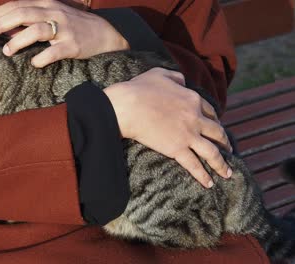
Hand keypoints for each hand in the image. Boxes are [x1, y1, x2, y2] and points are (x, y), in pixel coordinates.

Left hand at [0, 0, 128, 66]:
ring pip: (36, 30)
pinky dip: (41, 58)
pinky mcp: (73, 45)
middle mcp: (54, 13)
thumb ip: (31, 18)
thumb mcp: (53, 15)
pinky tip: (33, 63)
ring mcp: (64, 29)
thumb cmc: (74, 26)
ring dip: (18, 41)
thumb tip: (5, 26)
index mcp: (47, 4)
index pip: (16, 5)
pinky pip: (54, 52)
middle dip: (0, 24)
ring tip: (6, 51)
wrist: (105, 33)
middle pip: (22, 14)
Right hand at [104, 68, 232, 187]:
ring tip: (227, 173)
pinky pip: (194, 165)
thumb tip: (183, 81)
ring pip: (212, 152)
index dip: (215, 120)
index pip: (210, 111)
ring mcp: (188, 135)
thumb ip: (176, 77)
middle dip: (224, 142)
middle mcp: (196, 118)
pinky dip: (203, 175)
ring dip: (221, 164)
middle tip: (228, 149)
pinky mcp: (177, 149)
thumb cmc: (139, 89)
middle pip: (217, 132)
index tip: (216, 127)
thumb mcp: (160, 74)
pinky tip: (209, 184)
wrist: (128, 107)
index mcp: (192, 99)